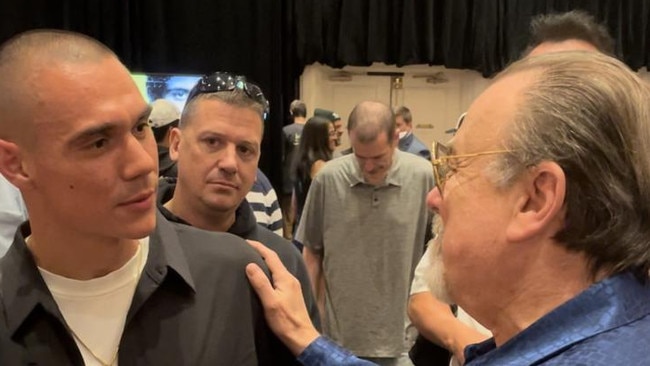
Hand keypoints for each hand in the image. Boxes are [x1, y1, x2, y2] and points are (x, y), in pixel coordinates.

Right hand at [245, 240, 319, 355]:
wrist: (301, 337)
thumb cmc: (285, 321)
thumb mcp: (270, 302)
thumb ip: (260, 283)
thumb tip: (250, 264)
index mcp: (285, 278)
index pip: (271, 256)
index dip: (258, 247)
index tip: (246, 242)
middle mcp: (290, 278)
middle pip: (274, 260)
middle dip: (261, 252)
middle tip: (246, 249)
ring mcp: (292, 286)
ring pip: (276, 268)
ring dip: (265, 262)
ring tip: (252, 260)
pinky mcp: (291, 293)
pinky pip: (278, 276)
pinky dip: (269, 272)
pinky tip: (263, 277)